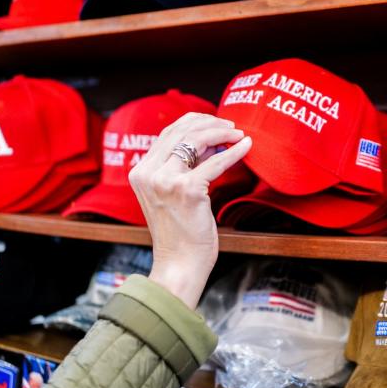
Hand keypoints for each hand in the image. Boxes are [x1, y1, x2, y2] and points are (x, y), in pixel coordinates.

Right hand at [129, 113, 251, 308]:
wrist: (179, 264)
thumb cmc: (180, 233)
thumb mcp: (172, 194)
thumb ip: (183, 167)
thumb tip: (211, 142)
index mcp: (140, 172)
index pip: (167, 133)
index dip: (194, 123)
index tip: (215, 123)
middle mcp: (148, 173)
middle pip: (181, 131)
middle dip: (210, 123)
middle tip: (231, 126)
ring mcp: (166, 180)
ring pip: (196, 140)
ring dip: (221, 132)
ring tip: (238, 134)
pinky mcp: (187, 189)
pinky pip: (216, 162)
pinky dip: (234, 152)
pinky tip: (246, 146)